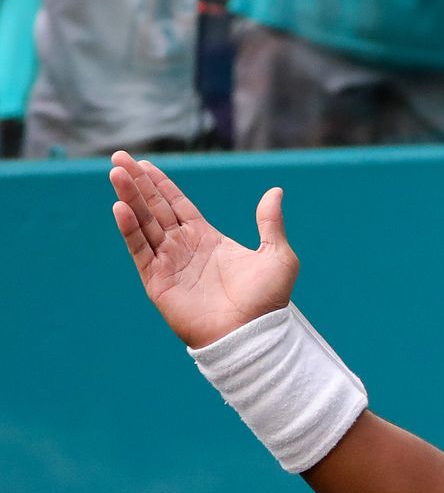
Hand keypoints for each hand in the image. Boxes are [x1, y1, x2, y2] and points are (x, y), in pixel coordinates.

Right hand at [108, 150, 299, 349]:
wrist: (253, 334)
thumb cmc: (268, 300)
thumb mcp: (277, 255)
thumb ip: (270, 222)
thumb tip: (276, 191)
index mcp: (208, 239)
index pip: (178, 204)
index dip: (161, 184)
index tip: (144, 163)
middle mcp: (185, 248)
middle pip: (155, 209)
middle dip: (137, 183)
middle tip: (119, 158)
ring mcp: (169, 264)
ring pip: (143, 224)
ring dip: (129, 199)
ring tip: (116, 174)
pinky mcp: (158, 281)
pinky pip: (140, 250)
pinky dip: (129, 229)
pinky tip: (120, 208)